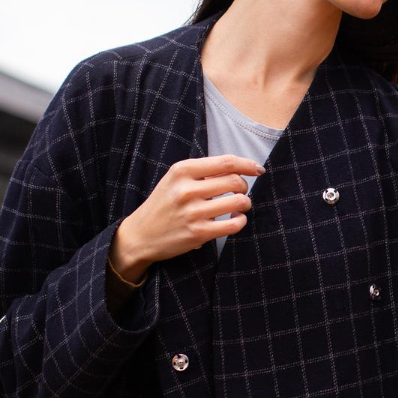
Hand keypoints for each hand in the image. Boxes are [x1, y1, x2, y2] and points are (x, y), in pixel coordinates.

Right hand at [110, 155, 263, 278]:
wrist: (140, 235)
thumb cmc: (163, 204)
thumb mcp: (175, 179)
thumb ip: (202, 172)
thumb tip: (239, 167)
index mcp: (182, 171)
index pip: (225, 162)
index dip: (247, 164)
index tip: (257, 169)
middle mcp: (187, 190)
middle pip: (235, 181)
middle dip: (244, 186)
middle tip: (240, 191)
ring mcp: (193, 213)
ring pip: (239, 202)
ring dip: (245, 203)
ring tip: (239, 205)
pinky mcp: (199, 233)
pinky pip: (234, 224)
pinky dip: (241, 221)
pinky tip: (235, 219)